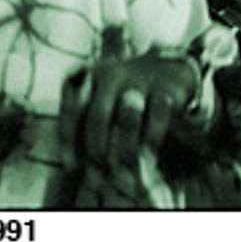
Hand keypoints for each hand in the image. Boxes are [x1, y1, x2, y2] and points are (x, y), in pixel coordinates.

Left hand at [57, 53, 199, 190]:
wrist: (171, 66)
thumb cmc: (129, 89)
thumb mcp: (103, 93)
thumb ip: (87, 118)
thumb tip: (72, 161)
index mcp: (91, 76)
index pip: (73, 109)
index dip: (70, 139)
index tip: (72, 166)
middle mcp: (111, 75)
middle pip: (97, 117)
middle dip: (97, 150)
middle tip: (100, 176)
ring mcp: (139, 80)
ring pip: (124, 120)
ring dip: (123, 151)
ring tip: (123, 175)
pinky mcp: (165, 90)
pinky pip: (155, 122)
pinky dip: (149, 144)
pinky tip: (147, 162)